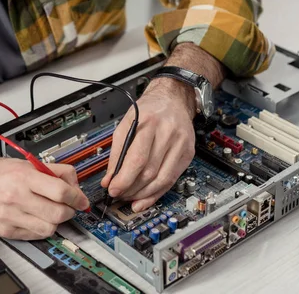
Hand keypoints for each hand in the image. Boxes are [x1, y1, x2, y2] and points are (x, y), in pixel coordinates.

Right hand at [0, 159, 89, 239]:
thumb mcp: (26, 163)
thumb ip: (53, 170)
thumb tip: (75, 183)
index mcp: (24, 177)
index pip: (61, 191)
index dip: (77, 197)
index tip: (81, 200)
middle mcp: (16, 197)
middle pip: (58, 213)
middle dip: (70, 211)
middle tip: (69, 206)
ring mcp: (10, 216)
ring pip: (49, 228)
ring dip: (56, 222)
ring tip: (52, 212)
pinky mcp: (6, 230)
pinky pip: (34, 235)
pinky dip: (41, 228)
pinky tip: (38, 218)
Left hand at [101, 79, 195, 211]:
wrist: (173, 100)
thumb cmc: (148, 111)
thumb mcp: (125, 124)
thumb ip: (116, 152)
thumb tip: (109, 179)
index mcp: (148, 122)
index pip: (136, 158)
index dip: (124, 179)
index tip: (112, 189)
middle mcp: (167, 132)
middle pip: (149, 171)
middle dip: (131, 188)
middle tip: (119, 195)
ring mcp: (181, 144)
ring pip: (161, 179)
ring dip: (143, 194)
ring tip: (130, 198)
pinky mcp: (188, 153)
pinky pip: (172, 179)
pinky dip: (157, 192)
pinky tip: (146, 198)